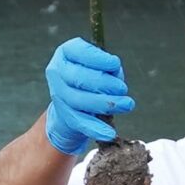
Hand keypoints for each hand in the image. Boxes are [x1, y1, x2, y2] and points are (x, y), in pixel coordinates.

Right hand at [43, 38, 134, 154]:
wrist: (76, 103)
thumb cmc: (96, 78)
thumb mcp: (103, 67)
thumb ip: (108, 67)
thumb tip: (114, 73)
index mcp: (66, 53)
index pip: (77, 52)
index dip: (97, 58)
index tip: (115, 63)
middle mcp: (57, 71)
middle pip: (78, 78)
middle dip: (104, 84)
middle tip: (123, 89)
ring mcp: (58, 93)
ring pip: (78, 100)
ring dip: (105, 103)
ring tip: (127, 104)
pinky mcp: (64, 114)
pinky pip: (79, 122)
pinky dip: (95, 128)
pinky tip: (110, 133)